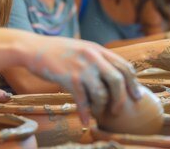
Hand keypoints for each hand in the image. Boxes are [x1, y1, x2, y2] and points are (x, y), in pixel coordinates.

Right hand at [24, 36, 140, 125]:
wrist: (33, 48)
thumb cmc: (58, 51)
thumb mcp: (82, 48)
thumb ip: (97, 58)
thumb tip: (112, 76)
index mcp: (98, 50)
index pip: (124, 66)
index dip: (133, 83)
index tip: (136, 96)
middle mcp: (93, 57)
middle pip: (117, 80)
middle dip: (121, 98)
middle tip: (118, 110)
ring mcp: (81, 68)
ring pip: (101, 93)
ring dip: (102, 107)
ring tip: (98, 113)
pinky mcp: (68, 78)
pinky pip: (82, 101)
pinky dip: (84, 113)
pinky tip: (84, 121)